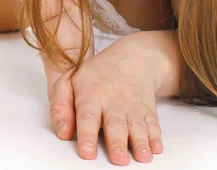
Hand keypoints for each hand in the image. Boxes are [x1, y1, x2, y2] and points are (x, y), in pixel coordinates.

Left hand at [49, 32, 174, 164]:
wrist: (132, 57)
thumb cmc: (97, 74)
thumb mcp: (70, 80)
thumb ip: (60, 105)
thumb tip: (63, 132)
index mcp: (91, 95)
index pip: (88, 118)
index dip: (87, 136)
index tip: (88, 154)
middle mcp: (113, 102)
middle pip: (115, 125)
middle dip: (118, 144)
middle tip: (119, 160)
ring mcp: (133, 106)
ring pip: (136, 126)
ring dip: (140, 142)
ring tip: (142, 157)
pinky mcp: (148, 111)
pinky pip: (153, 124)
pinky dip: (156, 136)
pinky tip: (156, 147)